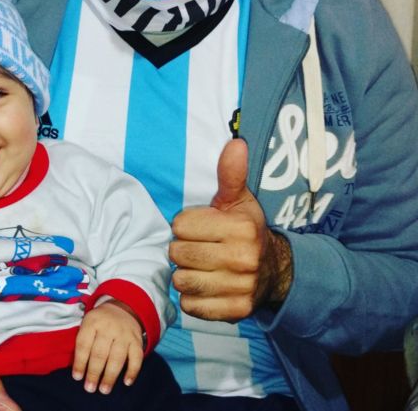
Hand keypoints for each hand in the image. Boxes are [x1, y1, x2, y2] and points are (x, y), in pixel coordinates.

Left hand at [72, 299, 143, 394]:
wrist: (122, 308)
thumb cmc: (100, 323)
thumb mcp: (88, 324)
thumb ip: (83, 343)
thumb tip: (78, 371)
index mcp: (93, 321)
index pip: (84, 344)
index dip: (80, 362)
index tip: (77, 377)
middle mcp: (109, 326)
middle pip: (100, 353)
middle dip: (94, 373)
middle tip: (89, 388)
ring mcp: (124, 333)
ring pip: (117, 357)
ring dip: (110, 376)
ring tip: (104, 390)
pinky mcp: (137, 339)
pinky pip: (137, 357)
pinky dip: (132, 371)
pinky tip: (127, 382)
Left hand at [170, 138, 291, 321]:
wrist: (275, 270)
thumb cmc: (247, 229)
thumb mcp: (240, 200)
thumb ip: (231, 174)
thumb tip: (235, 143)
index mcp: (241, 228)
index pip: (181, 224)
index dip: (185, 224)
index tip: (199, 226)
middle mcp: (242, 259)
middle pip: (178, 252)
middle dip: (183, 248)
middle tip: (198, 247)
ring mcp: (240, 288)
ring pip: (182, 281)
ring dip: (185, 274)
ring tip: (200, 266)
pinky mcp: (235, 311)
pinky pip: (191, 306)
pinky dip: (192, 298)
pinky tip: (205, 285)